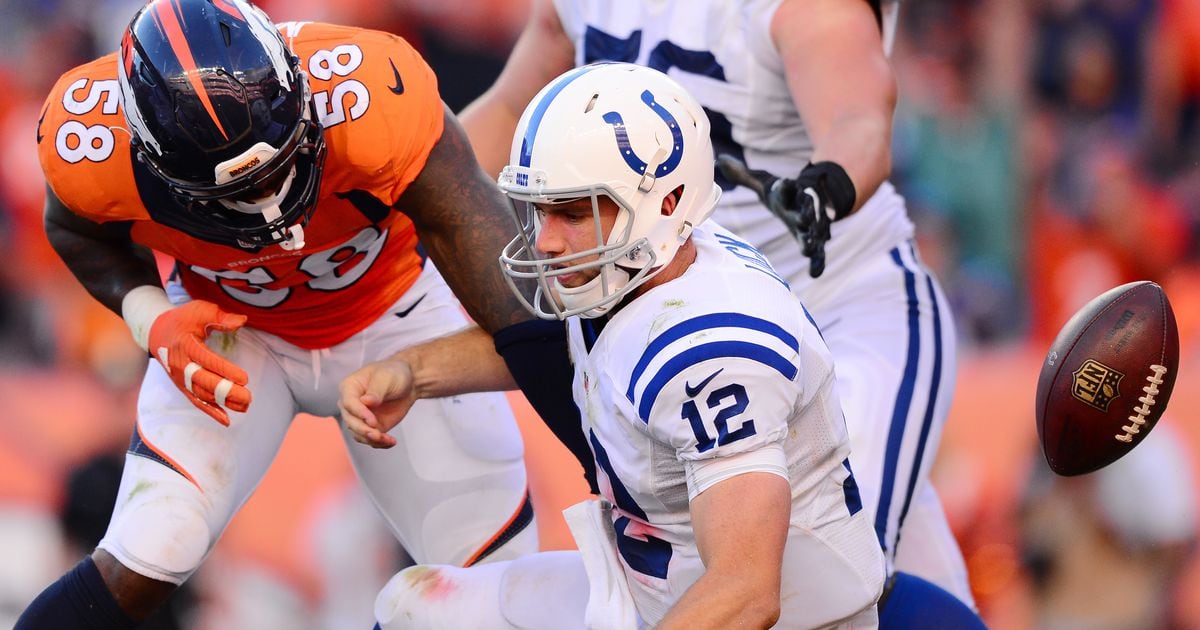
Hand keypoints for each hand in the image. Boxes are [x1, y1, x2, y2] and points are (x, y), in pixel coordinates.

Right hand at [148, 300, 250, 425]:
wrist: (156, 331)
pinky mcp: (182, 386)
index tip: (245, 378)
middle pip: (204, 382)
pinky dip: (210, 411)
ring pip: (201, 394)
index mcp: (185, 345)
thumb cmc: (183, 319)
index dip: (225, 370)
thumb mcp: (200, 310)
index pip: (206, 360)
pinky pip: (195, 401)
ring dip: (223, 402)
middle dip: (227, 391)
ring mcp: (180, 378)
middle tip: (248, 397)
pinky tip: (227, 420)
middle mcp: (180, 365)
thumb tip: (242, 321)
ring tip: (245, 406)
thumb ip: (220, 316)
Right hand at [338, 359, 417, 448]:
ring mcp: (359, 417)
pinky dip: (379, 443)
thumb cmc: (393, 374)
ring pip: (358, 433)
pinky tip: (391, 442)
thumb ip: (376, 390)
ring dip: (371, 439)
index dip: (359, 413)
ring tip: (388, 440)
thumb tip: (366, 402)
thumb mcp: (387, 377)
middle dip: (364, 430)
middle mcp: (350, 404)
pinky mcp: (370, 427)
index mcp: (349, 387)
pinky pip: (370, 439)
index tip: (372, 420)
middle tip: (378, 435)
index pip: (348, 403)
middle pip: (351, 421)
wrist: (407, 383)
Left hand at [717, 157, 854, 277]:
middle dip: (805, 215)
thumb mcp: (764, 182)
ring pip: (815, 231)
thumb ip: (743, 175)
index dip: (784, 186)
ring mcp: (813, 223)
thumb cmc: (781, 192)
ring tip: (809, 249)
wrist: (811, 196)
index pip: (787, 188)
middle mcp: (803, 207)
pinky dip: (818, 262)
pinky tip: (815, 274)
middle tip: (804, 221)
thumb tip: (720, 161)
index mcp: (789, 193)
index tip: (783, 183)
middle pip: (806, 210)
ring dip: (812, 240)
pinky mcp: (817, 238)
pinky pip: (819, 251)